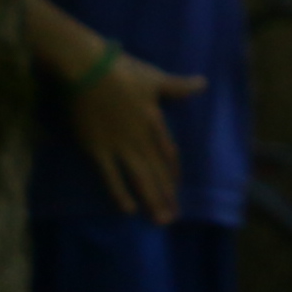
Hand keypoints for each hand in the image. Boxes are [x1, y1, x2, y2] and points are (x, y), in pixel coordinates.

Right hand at [64, 47, 204, 221]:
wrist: (87, 70)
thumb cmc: (122, 72)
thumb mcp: (156, 79)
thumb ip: (179, 86)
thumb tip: (204, 83)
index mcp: (155, 124)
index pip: (168, 155)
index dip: (172, 173)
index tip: (175, 189)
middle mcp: (141, 140)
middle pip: (158, 173)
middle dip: (166, 196)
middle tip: (173, 218)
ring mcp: (120, 146)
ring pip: (141, 178)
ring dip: (152, 199)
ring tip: (161, 220)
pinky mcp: (97, 148)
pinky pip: (110, 176)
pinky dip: (120, 193)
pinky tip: (129, 210)